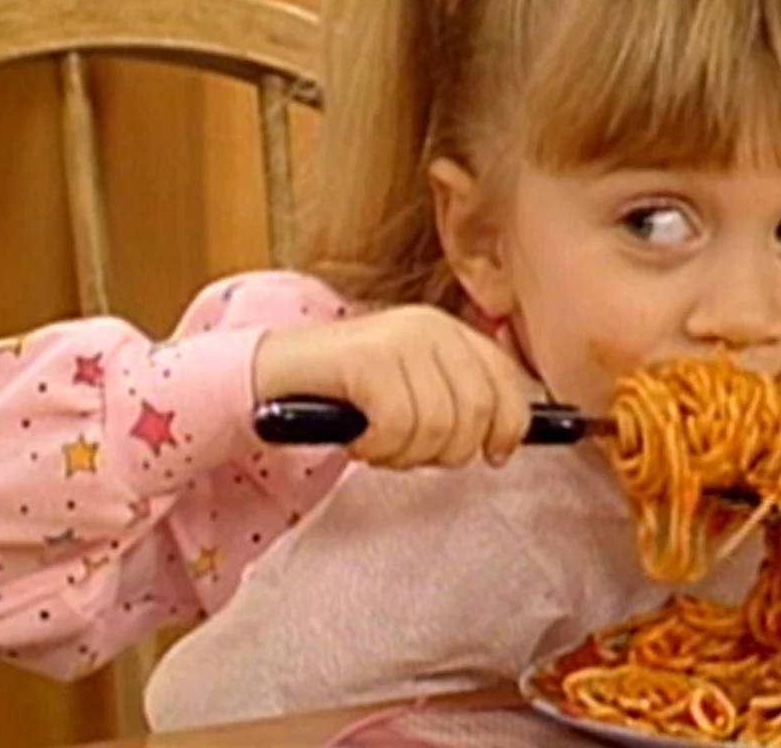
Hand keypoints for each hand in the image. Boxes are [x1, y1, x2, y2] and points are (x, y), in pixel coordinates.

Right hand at [254, 306, 532, 467]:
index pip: (507, 380)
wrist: (270, 376)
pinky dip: (377, 449)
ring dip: (405, 454)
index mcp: (449, 330)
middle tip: (409, 452)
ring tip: (377, 442)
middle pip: (477, 412)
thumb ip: (457, 401)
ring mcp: (399, 339)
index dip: (511, 425)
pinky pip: (398, 428)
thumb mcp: (411, 389)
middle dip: (448, 451)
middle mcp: (431, 326)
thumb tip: (504, 443)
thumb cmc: (345, 393)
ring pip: (439, 427)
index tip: (495, 456)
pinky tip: (357, 439)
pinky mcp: (368, 359)